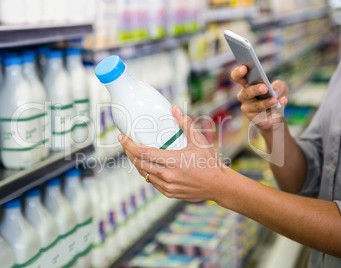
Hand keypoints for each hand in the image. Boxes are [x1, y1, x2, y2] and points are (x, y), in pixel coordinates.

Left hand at [118, 106, 232, 202]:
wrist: (219, 186)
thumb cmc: (210, 162)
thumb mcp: (199, 141)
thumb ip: (186, 124)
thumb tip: (175, 109)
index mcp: (173, 161)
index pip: (143, 152)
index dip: (129, 144)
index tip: (121, 137)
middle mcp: (167, 175)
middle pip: (138, 164)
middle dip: (128, 152)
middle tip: (125, 143)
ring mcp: (168, 186)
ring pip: (143, 174)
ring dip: (136, 163)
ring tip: (134, 153)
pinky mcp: (169, 193)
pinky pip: (152, 182)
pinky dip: (146, 173)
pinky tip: (147, 166)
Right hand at [230, 65, 288, 131]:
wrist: (276, 115)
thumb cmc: (275, 96)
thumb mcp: (281, 88)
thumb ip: (279, 86)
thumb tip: (275, 93)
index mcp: (247, 84)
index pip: (237, 77)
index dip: (239, 73)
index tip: (244, 68)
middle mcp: (244, 96)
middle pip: (246, 92)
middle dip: (255, 90)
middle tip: (264, 87)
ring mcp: (247, 108)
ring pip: (255, 106)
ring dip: (266, 103)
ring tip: (275, 100)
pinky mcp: (254, 119)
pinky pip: (263, 116)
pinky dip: (273, 112)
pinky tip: (279, 108)